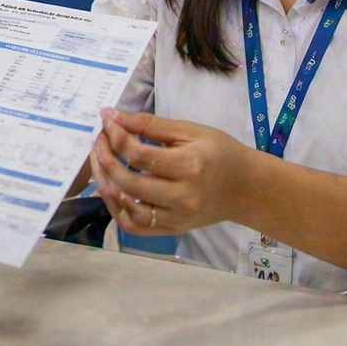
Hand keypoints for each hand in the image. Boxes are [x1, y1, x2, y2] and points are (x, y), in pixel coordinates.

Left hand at [89, 107, 256, 235]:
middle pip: (128, 182)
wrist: (247, 188)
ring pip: (127, 209)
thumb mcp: (190, 130)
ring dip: (106, 185)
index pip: (139, 154)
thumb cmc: (221, 152)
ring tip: (101, 163)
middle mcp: (182, 197)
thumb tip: (112, 115)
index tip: (106, 120)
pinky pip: (135, 227)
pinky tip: (112, 188)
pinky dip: (117, 209)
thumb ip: (150, 124)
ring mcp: (176, 218)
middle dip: (105, 158)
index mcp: (189, 166)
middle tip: (99, 140)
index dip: (115, 136)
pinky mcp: (172, 230)